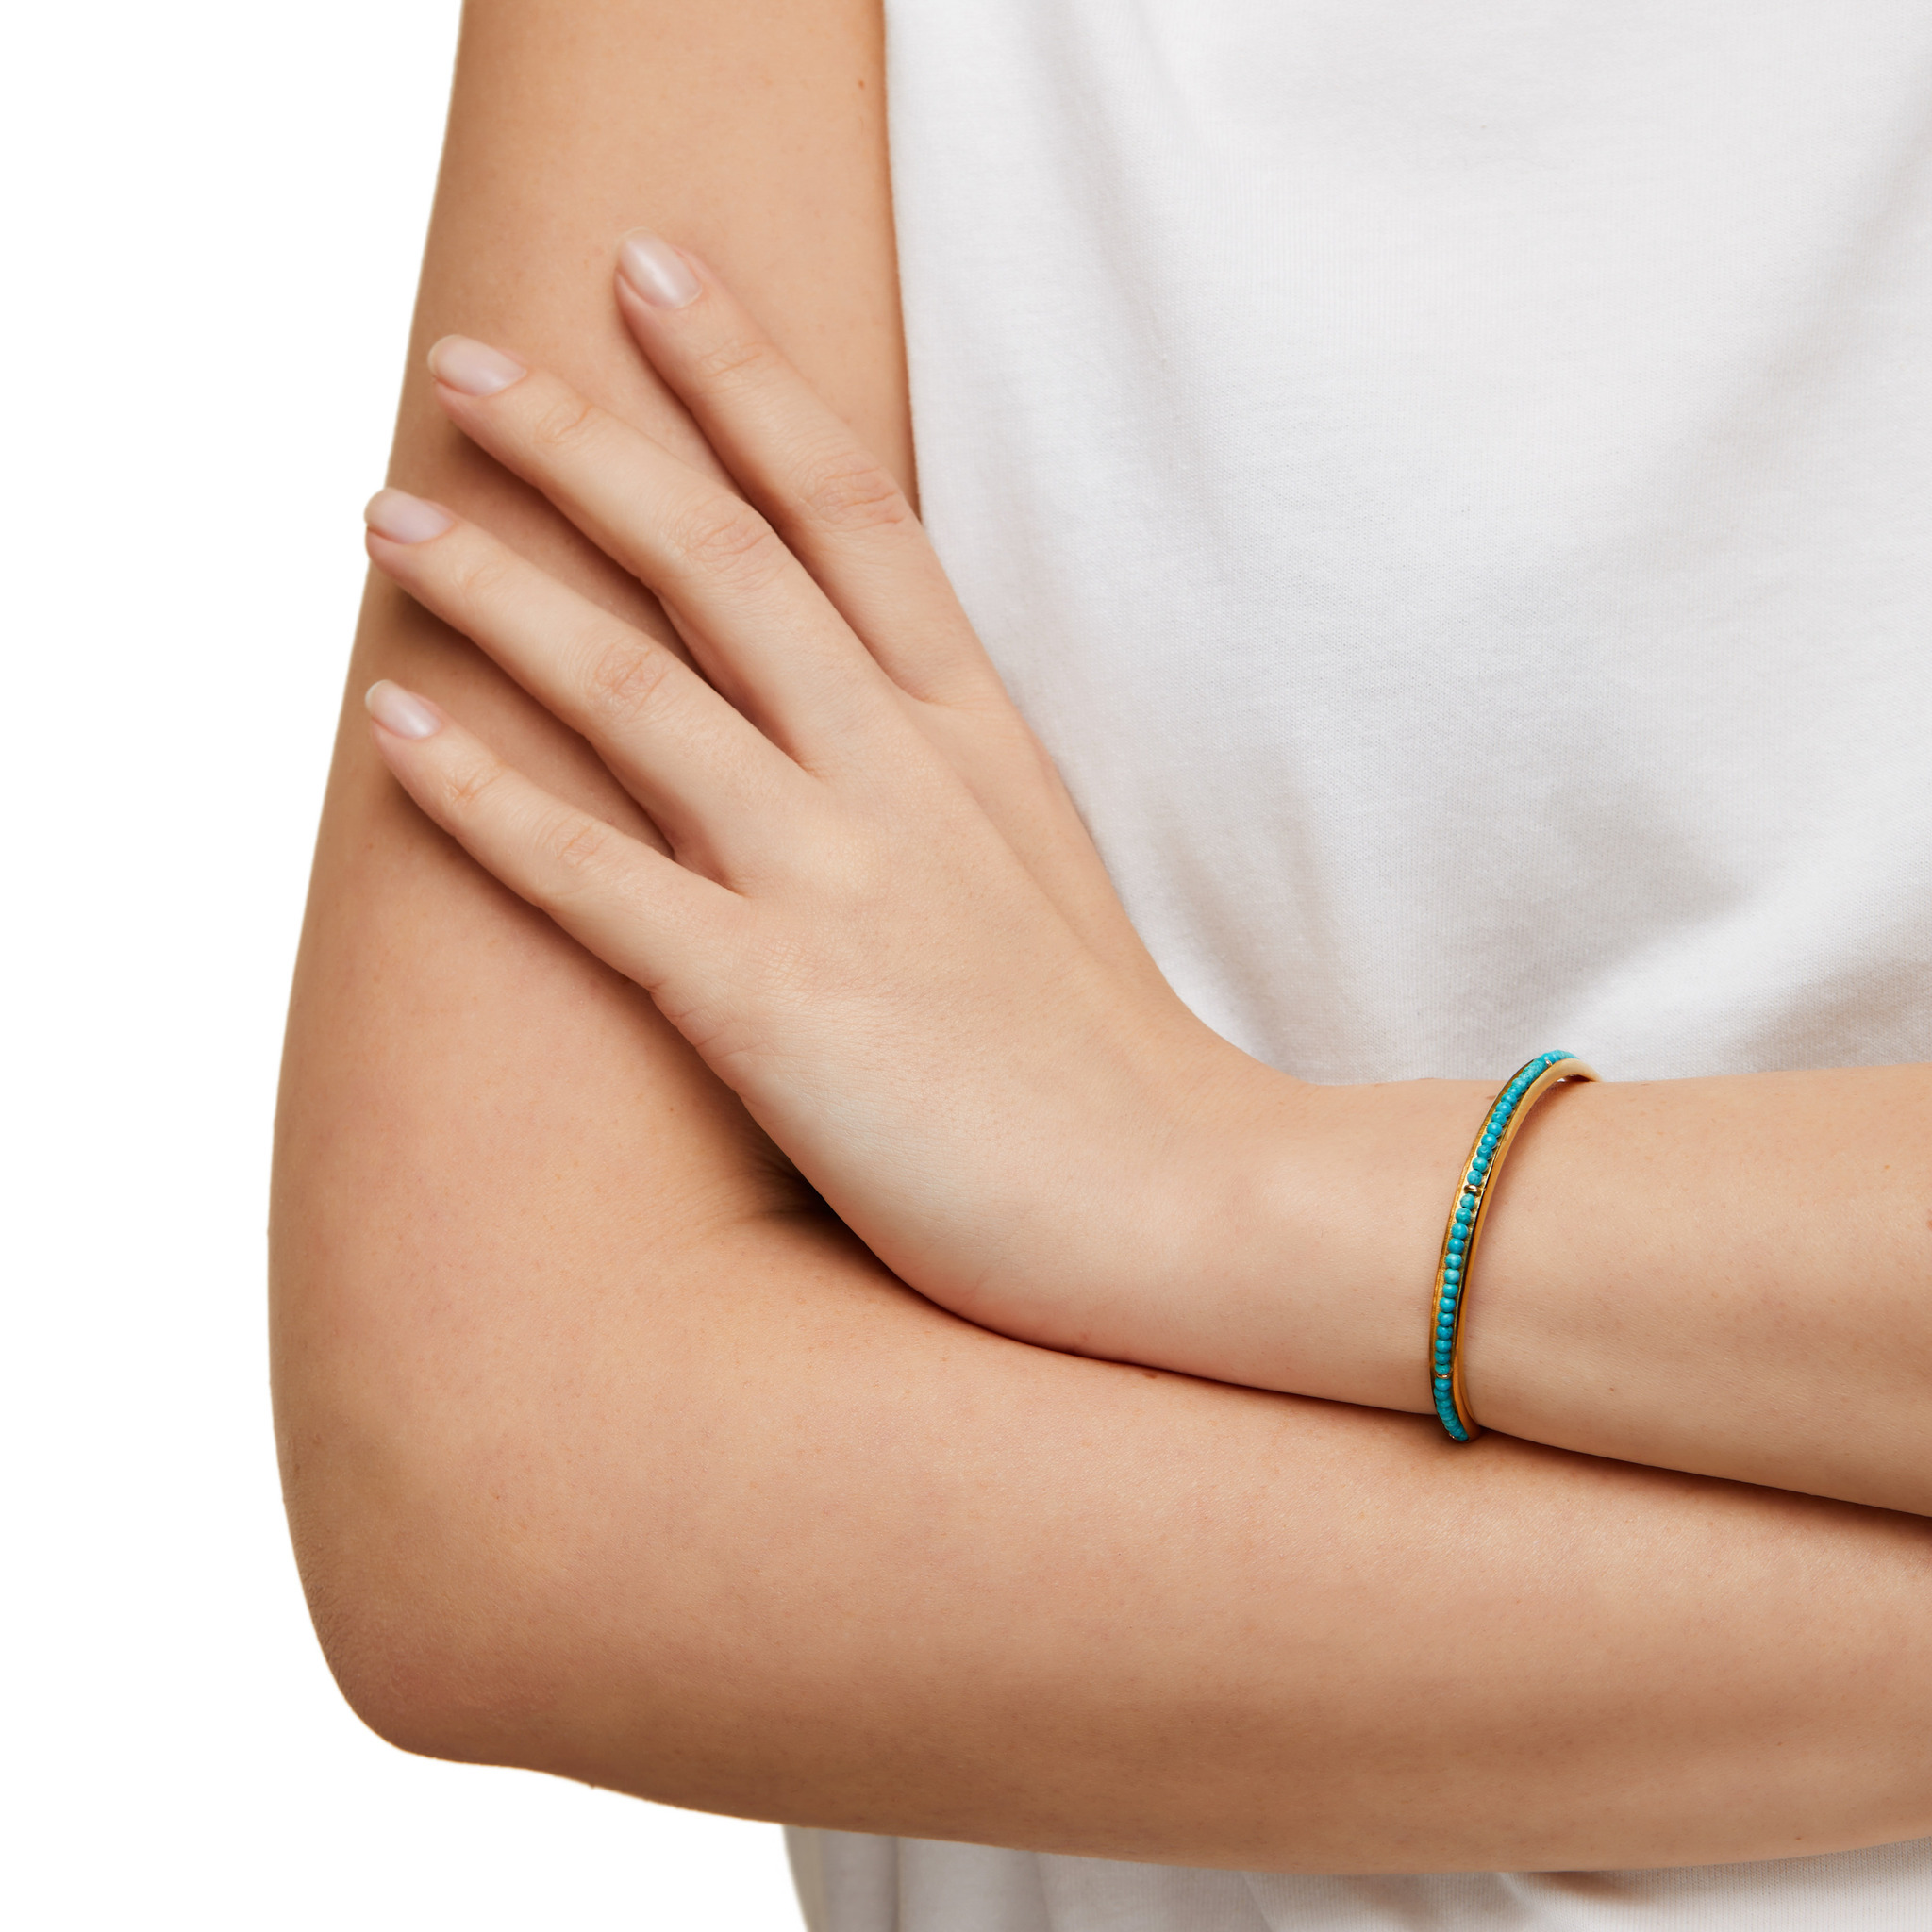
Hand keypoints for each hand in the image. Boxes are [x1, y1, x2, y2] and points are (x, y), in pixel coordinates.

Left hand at [360, 234, 1443, 1402]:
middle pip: (723, 560)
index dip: (744, 379)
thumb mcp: (1039, 859)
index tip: (655, 273)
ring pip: (638, 690)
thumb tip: (847, 711)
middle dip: (589, 441)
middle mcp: (897, 776)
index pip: (849, 508)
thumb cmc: (1110, 1056)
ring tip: (389, 514)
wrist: (1184, 1202)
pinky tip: (392, 724)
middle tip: (471, 358)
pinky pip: (593, 879)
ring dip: (501, 588)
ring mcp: (835, 881)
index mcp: (972, 734)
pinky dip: (482, 797)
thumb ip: (943, 770)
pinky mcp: (771, 1005)